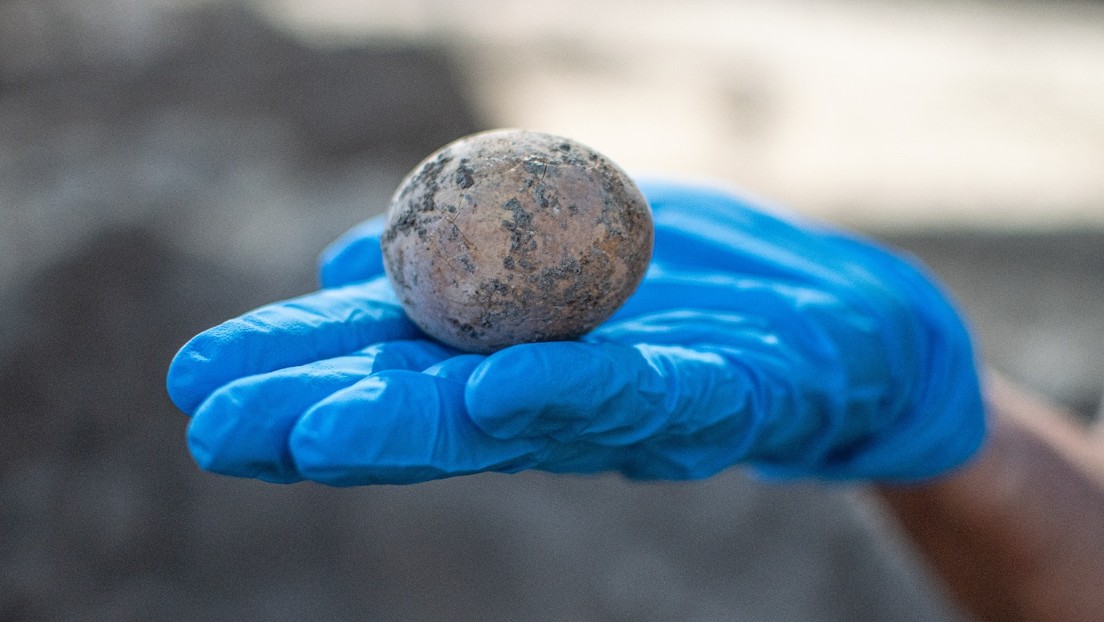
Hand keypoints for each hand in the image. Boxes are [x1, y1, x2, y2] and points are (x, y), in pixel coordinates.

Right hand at [166, 179, 984, 484]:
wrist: (870, 342)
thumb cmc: (711, 292)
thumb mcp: (581, 239)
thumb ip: (468, 247)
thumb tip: (343, 256)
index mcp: (529, 348)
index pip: (399, 357)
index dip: (303, 367)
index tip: (201, 382)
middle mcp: (576, 389)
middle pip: (438, 400)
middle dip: (327, 413)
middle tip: (216, 431)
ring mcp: (657, 398)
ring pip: (525, 411)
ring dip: (422, 423)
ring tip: (320, 433)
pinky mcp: (746, 391)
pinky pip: (657, 392)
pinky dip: (575, 394)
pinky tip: (500, 396)